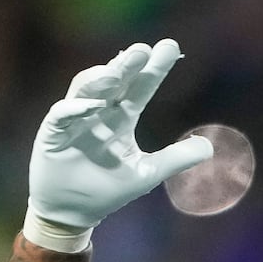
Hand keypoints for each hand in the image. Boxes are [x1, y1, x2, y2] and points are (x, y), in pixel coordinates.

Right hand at [24, 38, 213, 252]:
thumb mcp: (147, 173)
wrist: (72, 213)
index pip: (140, 88)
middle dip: (127, 65)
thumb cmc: (107, 190)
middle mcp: (99, 113)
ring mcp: (75, 121)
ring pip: (86, 90)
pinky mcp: (53, 135)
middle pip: (115, 82)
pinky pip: (61, 116)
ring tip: (116, 70)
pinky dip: (75, 109)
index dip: (154, 70)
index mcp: (121, 118)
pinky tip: (91, 106)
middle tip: (143, 50)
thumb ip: (176, 158)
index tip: (170, 48)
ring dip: (101, 79)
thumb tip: (209, 146)